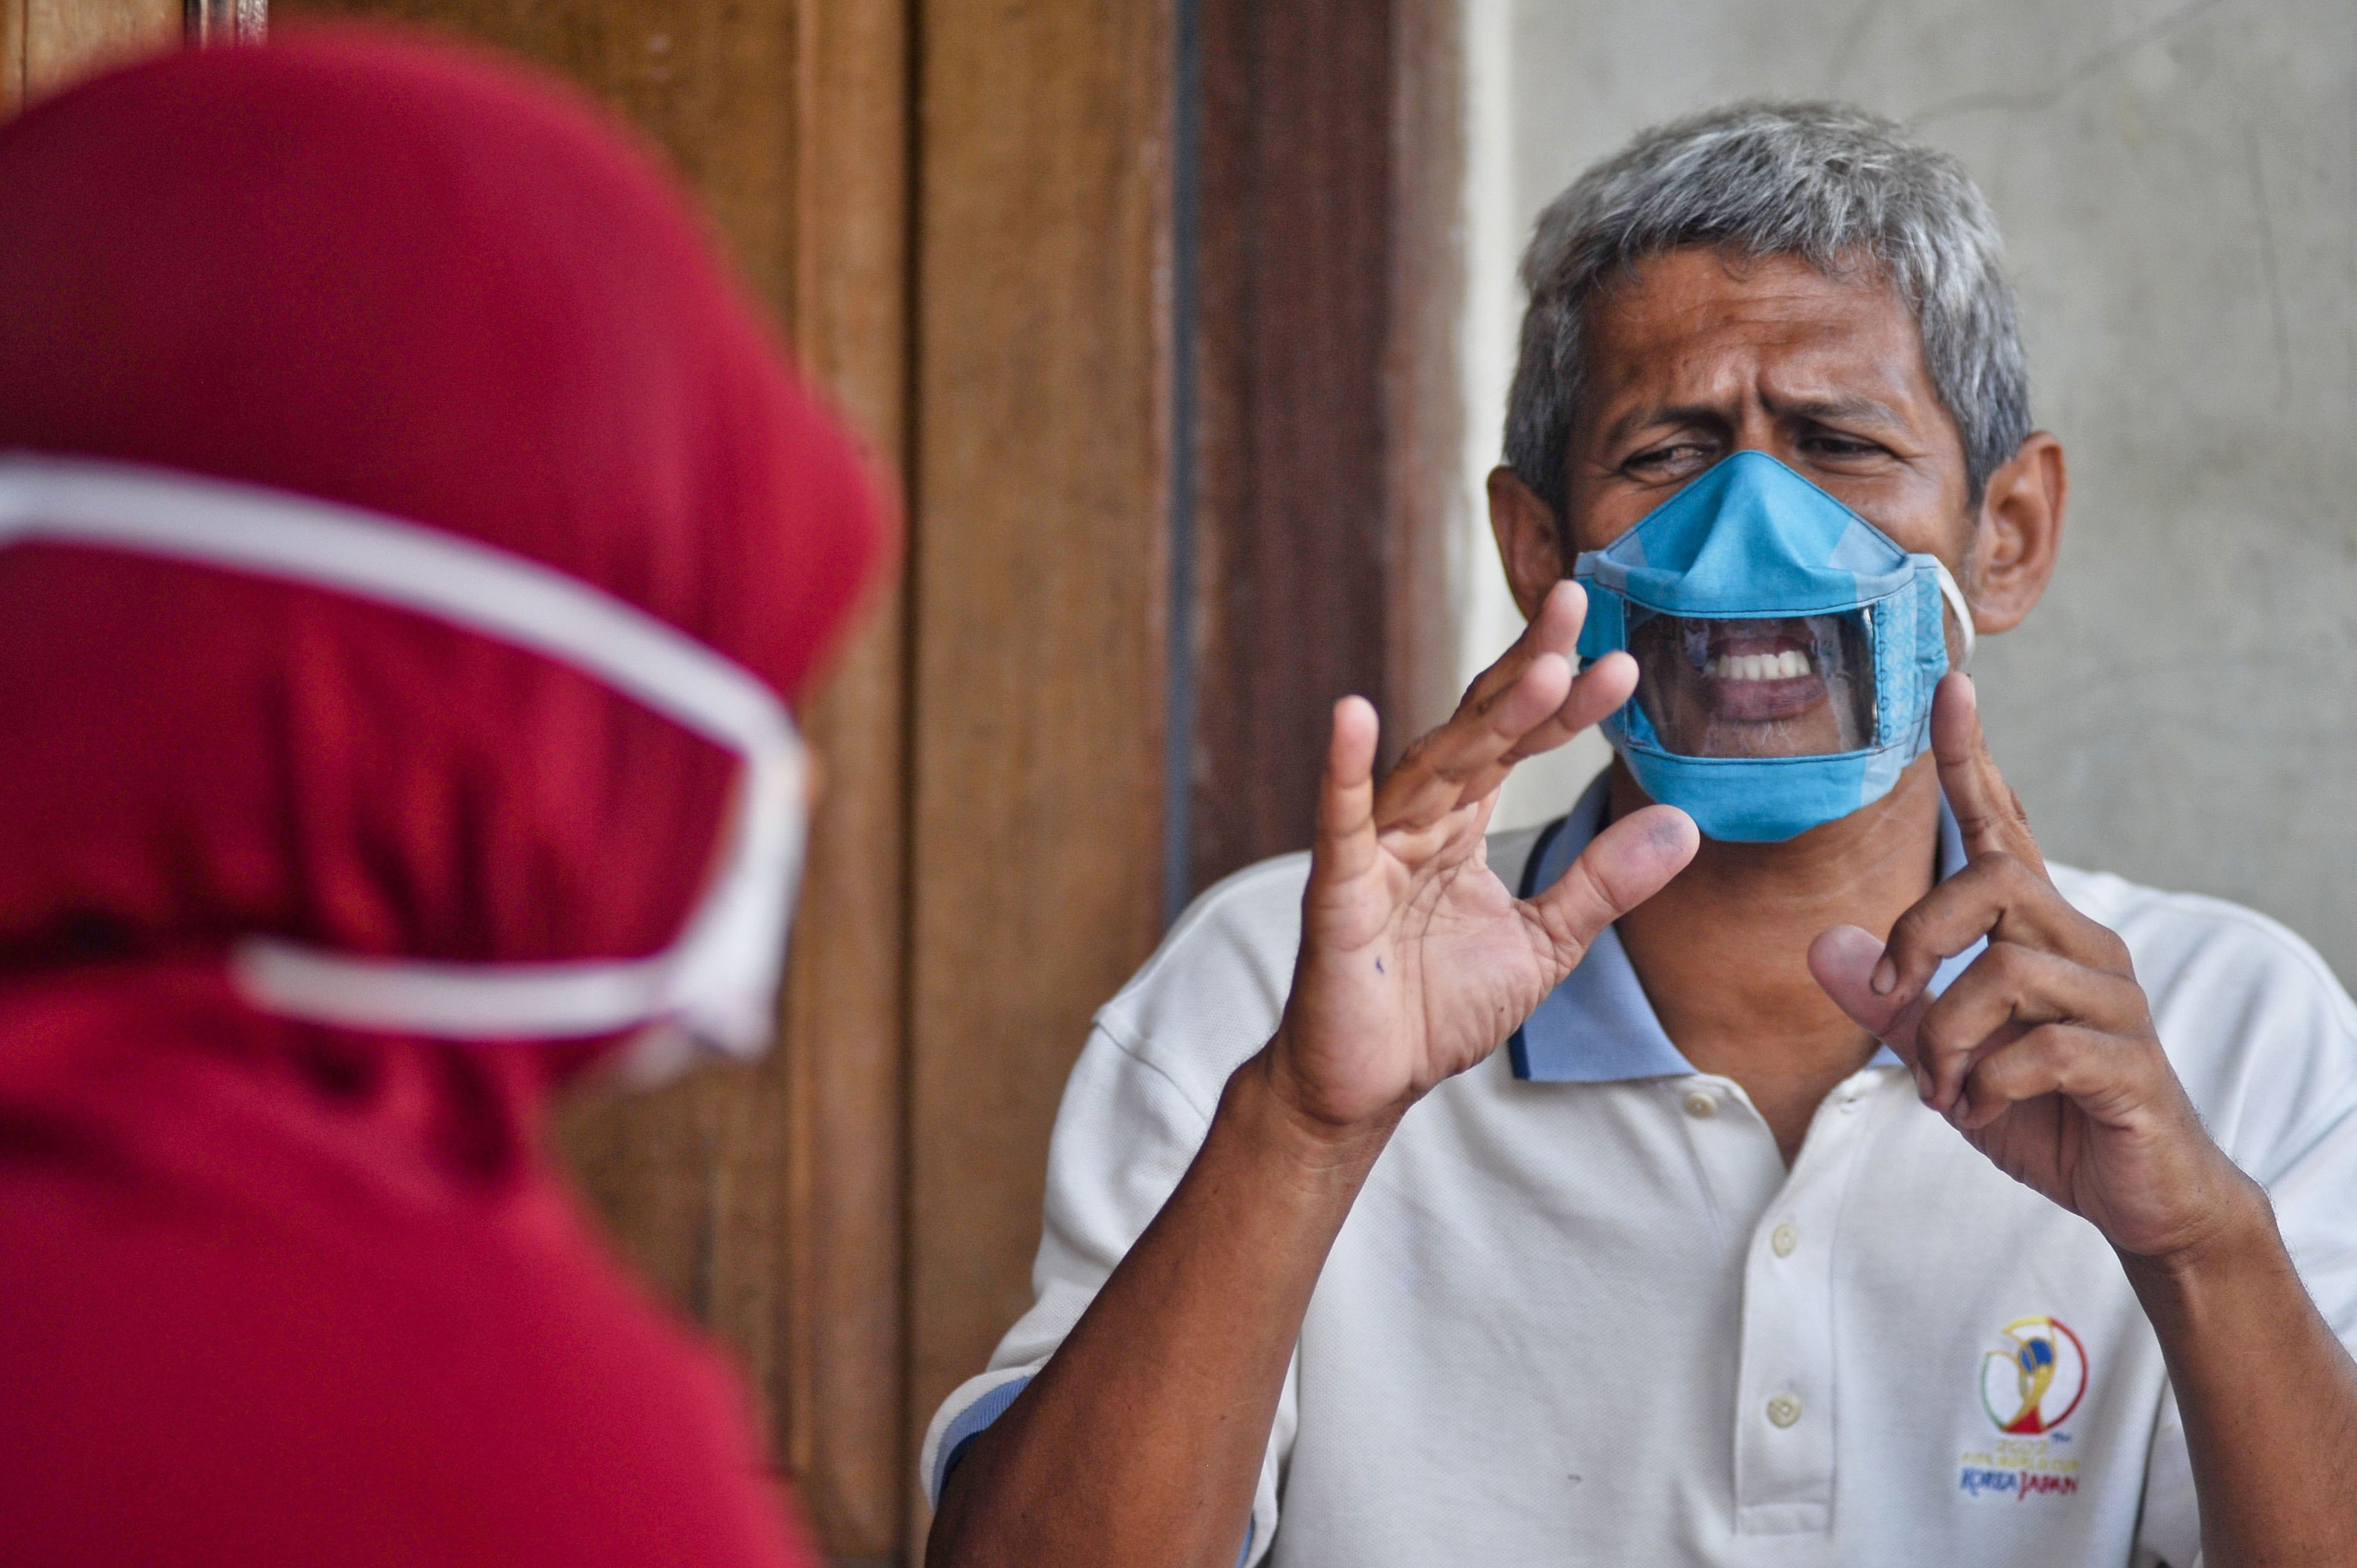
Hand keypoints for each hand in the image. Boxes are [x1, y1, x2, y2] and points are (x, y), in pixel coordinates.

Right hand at [1269, 581, 1697, 1132]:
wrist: (1370, 1083)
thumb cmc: (1437, 1007)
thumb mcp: (1546, 942)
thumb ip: (1603, 883)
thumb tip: (1683, 823)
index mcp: (1462, 824)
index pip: (1520, 744)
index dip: (1567, 703)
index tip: (1623, 663)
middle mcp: (1419, 820)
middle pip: (1479, 729)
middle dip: (1529, 668)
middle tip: (1579, 599)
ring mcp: (1375, 849)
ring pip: (1433, 764)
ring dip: (1485, 714)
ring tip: (1542, 666)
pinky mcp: (1337, 890)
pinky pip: (1340, 821)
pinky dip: (1342, 769)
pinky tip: (1351, 713)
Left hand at [1809, 674, 2261, 1261]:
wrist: (2136, 1193)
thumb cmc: (2040, 1111)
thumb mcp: (1943, 1055)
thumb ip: (1888, 1001)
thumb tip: (1821, 944)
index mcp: (2035, 933)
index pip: (2001, 827)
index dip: (1974, 759)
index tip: (1949, 688)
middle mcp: (2080, 947)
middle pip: (1994, 880)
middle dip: (1921, 932)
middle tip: (1891, 998)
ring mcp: (2112, 1002)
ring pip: (2006, 971)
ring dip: (1948, 1035)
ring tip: (1942, 1085)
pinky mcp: (2128, 1063)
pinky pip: (2043, 1047)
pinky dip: (1987, 1083)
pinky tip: (1979, 1109)